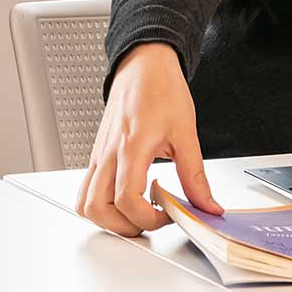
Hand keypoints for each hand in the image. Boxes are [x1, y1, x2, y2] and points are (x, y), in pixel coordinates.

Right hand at [74, 42, 220, 236]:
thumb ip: (195, 176)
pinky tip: (128, 196)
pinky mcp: (97, 154)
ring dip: (108, 218)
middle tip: (150, 220)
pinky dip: (102, 203)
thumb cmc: (160, 89)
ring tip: (137, 212)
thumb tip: (207, 206)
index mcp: (131, 146)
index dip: (148, 218)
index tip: (168, 214)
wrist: (143, 65)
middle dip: (124, 226)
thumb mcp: (186, 133)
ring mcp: (99, 154)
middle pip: (96, 208)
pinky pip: (87, 188)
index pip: (127, 199)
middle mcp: (108, 153)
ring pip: (84, 202)